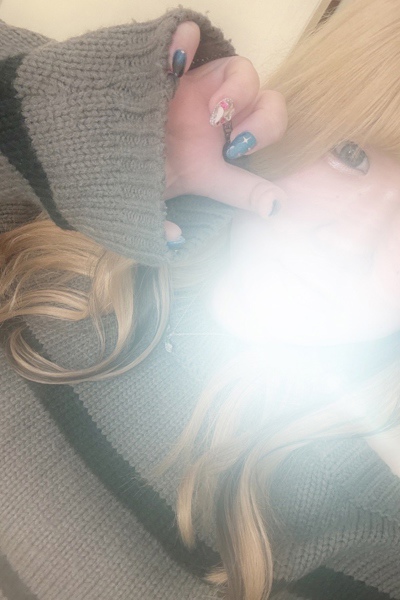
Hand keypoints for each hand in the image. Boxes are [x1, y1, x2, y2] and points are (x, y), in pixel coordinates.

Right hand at [164, 21, 287, 241]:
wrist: (106, 156)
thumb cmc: (152, 171)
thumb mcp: (200, 182)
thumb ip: (236, 194)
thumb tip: (274, 211)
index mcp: (230, 136)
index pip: (269, 125)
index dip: (266, 133)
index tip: (237, 153)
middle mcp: (223, 110)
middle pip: (267, 97)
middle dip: (263, 118)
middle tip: (235, 140)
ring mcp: (199, 85)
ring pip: (241, 69)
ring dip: (238, 88)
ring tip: (215, 111)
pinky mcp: (170, 64)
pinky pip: (187, 37)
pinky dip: (187, 40)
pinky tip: (176, 64)